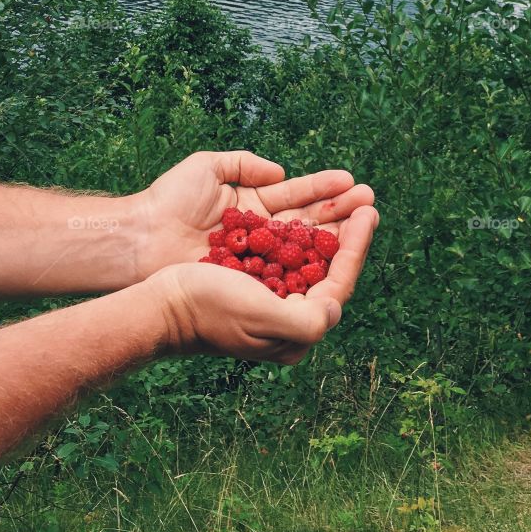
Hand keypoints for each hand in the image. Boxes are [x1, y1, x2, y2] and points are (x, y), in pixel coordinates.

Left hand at [134, 150, 374, 279]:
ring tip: (365, 222)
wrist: (139, 238)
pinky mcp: (251, 283)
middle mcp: (261, 236)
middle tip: (371, 204)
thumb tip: (282, 173)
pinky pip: (287, 275)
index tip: (352, 182)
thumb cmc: (168, 201)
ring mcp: (259, 261)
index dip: (325, 190)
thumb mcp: (207, 167)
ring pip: (305, 249)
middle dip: (341, 213)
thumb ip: (245, 164)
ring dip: (336, 237)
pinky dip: (312, 267)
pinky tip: (336, 257)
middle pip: (309, 224)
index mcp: (254, 207)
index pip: (298, 197)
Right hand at [149, 204, 377, 363]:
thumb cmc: (208, 308)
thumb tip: (335, 306)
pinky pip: (288, 253)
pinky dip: (302, 230)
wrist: (162, 304)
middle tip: (366, 200)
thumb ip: (306, 319)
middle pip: (328, 269)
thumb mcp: (261, 317)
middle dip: (348, 232)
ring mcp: (271, 300)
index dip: (356, 246)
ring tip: (348, 198)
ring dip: (328, 225)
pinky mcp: (254, 283)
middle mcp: (288, 318)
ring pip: (311, 257)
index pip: (339, 285)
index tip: (368, 213)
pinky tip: (309, 210)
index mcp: (295, 333)